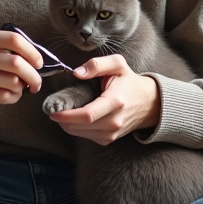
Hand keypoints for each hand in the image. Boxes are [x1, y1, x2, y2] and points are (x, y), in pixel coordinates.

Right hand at [0, 29, 44, 114]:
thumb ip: (1, 48)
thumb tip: (35, 59)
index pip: (13, 39)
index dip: (32, 52)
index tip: (38, 63)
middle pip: (16, 63)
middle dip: (33, 75)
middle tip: (36, 82)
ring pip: (12, 82)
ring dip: (22, 88)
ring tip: (19, 88)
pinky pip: (3, 96)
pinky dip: (13, 97)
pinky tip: (11, 95)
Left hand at [46, 55, 160, 144]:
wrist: (149, 103)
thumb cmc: (130, 82)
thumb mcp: (117, 64)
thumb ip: (97, 64)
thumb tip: (77, 73)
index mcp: (115, 102)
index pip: (87, 115)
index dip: (67, 115)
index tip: (53, 111)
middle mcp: (114, 121)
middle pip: (81, 127)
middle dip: (63, 120)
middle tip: (54, 110)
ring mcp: (113, 133)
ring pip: (81, 134)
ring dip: (68, 125)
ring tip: (65, 113)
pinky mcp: (109, 139)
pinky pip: (87, 137)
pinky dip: (78, 129)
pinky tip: (78, 118)